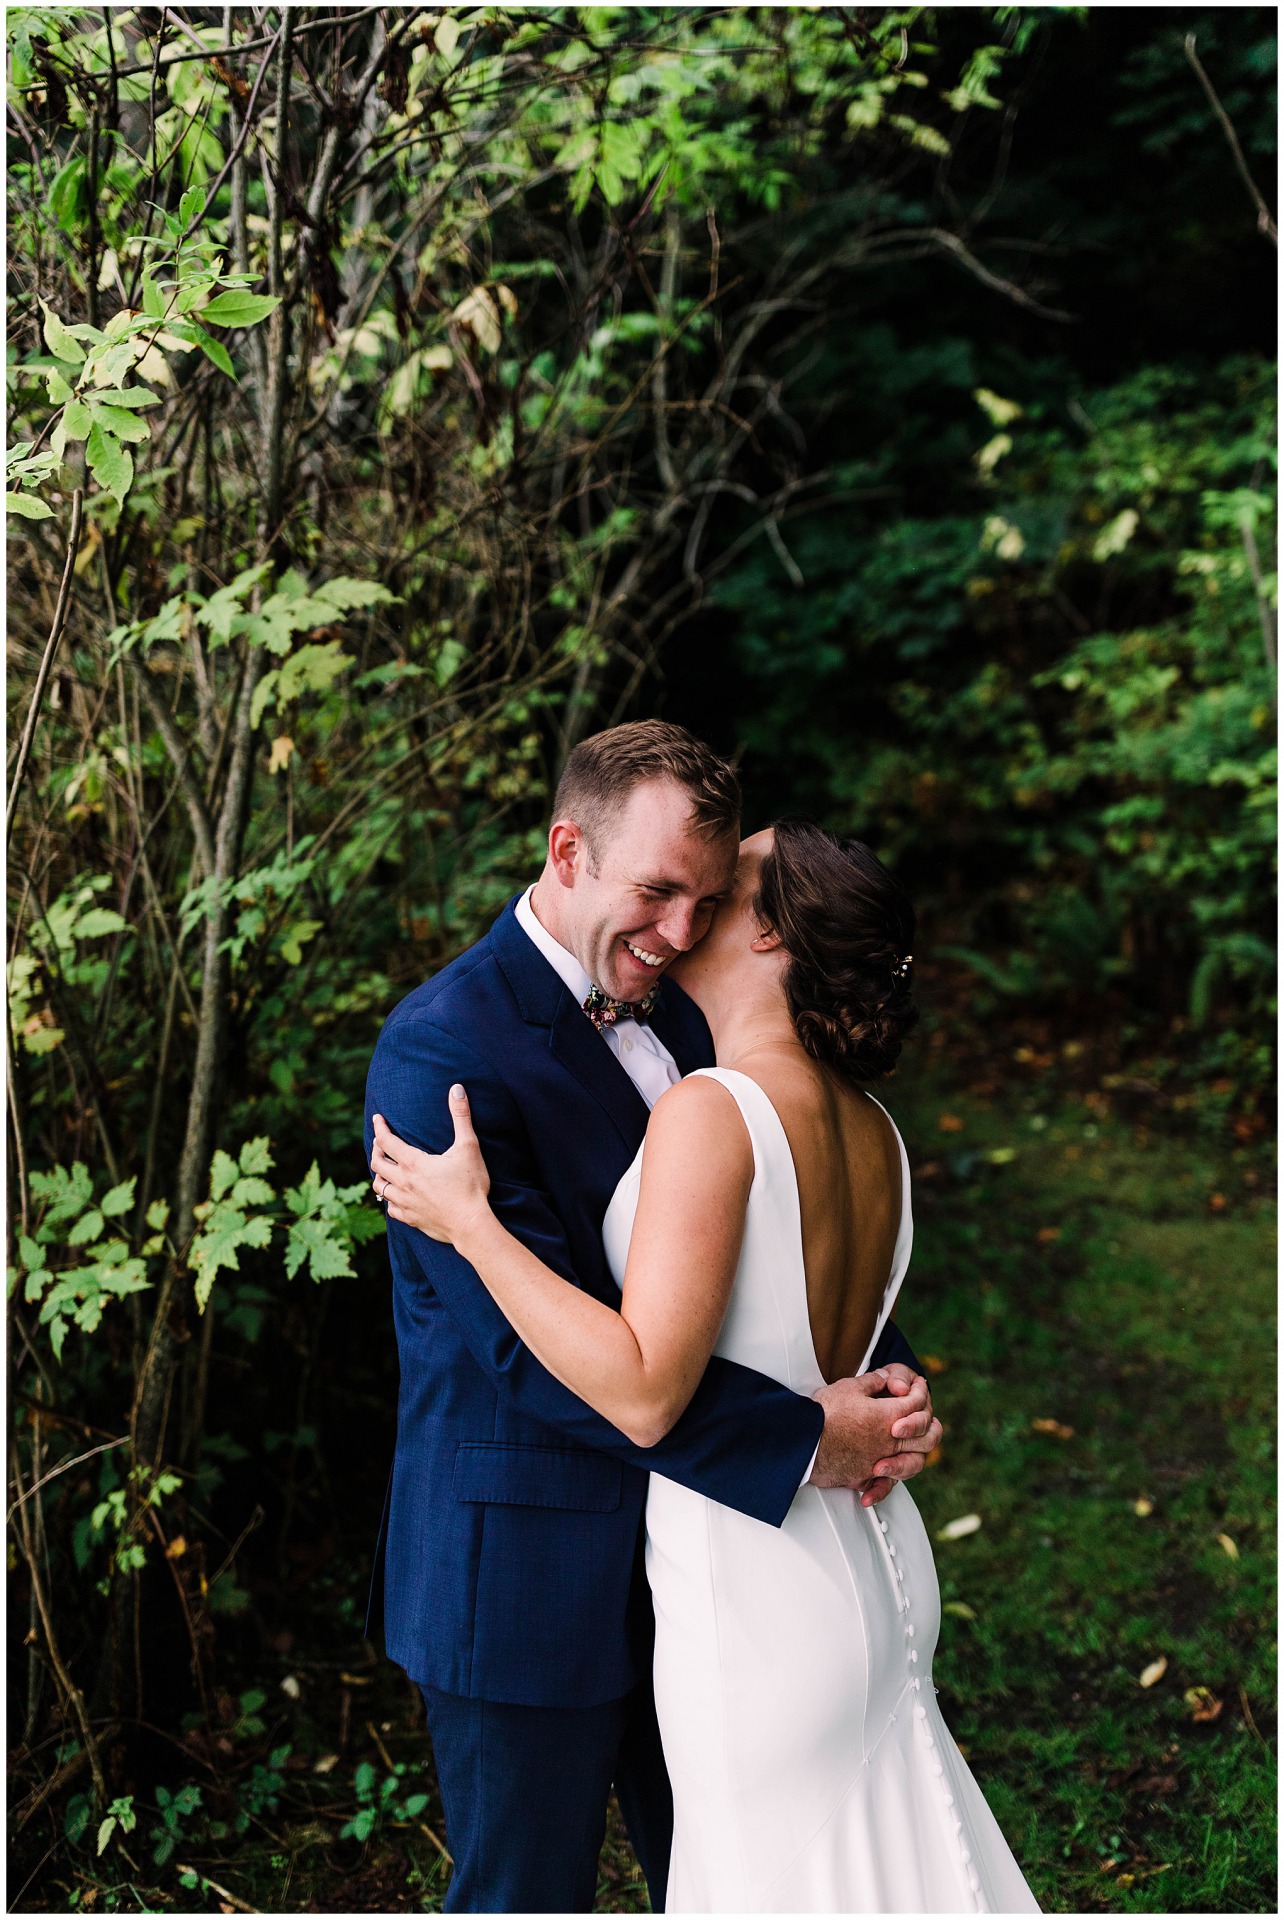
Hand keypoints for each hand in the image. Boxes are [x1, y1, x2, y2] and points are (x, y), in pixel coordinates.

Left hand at [370, 1088, 491, 1244]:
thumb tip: (457, 1088)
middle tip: (380, 1143)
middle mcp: (403, 1183)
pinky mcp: (411, 1219)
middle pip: (377, 1164)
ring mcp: (405, 1203)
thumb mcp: (469, 1146)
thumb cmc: (471, 1185)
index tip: (377, 1118)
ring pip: (380, 1187)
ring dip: (380, 1176)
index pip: (386, 1141)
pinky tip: (395, 1198)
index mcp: (413, 1163)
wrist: (471, 1224)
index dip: (380, 1127)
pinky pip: (391, 1210)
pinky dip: (390, 1201)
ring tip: (385, 1170)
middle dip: (376, 1150)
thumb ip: (461, 1116)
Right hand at [808, 1367, 940, 1505]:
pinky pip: (884, 1485)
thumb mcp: (849, 1386)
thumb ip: (873, 1381)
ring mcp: (878, 1462)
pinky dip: (887, 1484)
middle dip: (929, 1422)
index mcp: (889, 1416)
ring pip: (914, 1463)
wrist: (803, 1441)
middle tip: (924, 1414)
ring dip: (918, 1453)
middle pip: (927, 1435)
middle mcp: (890, 1442)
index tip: (917, 1384)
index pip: (917, 1402)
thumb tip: (885, 1378)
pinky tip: (883, 1478)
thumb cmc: (824, 1413)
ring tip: (914, 1447)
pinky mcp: (863, 1477)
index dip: (919, 1390)